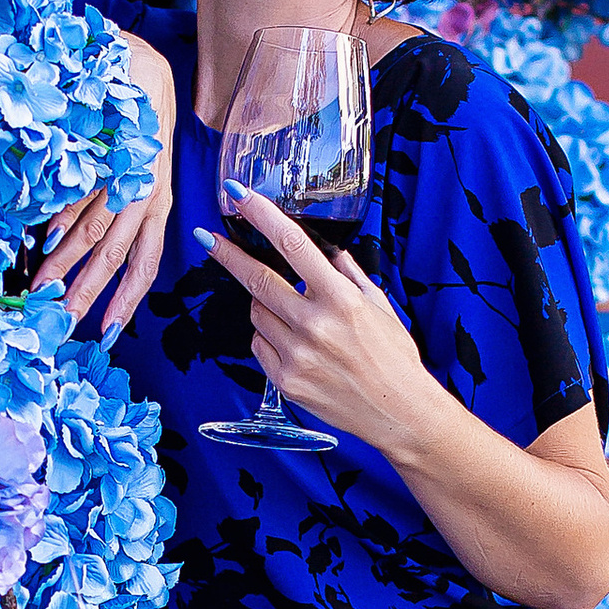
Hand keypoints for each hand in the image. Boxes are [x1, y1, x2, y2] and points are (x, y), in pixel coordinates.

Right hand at [45, 28, 175, 336]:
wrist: (143, 70)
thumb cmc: (137, 129)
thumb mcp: (135, 175)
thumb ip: (106, 210)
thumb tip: (62, 245)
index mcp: (157, 206)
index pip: (144, 264)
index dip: (125, 300)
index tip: (104, 333)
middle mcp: (146, 195)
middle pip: (114, 255)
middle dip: (86, 293)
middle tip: (61, 320)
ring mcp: (126, 174)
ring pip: (93, 228)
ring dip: (65, 262)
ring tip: (41, 287)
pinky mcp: (106, 150)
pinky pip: (81, 190)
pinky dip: (62, 215)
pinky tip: (45, 238)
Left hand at [197, 188, 446, 454]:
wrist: (399, 412)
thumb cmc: (394, 358)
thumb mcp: (379, 306)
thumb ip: (348, 275)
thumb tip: (326, 251)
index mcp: (340, 299)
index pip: (292, 245)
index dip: (261, 215)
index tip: (239, 196)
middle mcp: (315, 325)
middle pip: (256, 278)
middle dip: (228, 255)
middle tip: (209, 239)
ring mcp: (297, 355)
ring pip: (257, 313)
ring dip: (264, 304)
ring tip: (291, 314)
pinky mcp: (285, 380)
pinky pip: (260, 345)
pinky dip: (268, 337)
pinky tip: (293, 344)